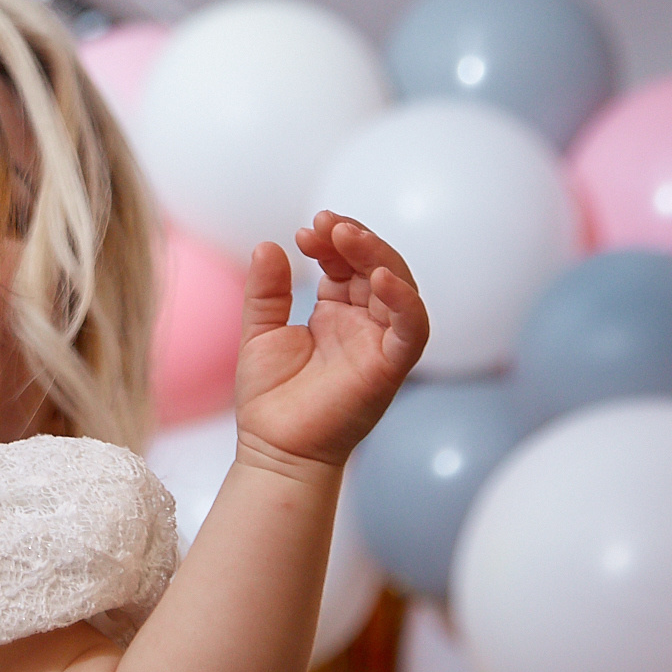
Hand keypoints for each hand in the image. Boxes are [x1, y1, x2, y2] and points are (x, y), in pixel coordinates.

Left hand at [232, 211, 427, 473]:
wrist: (274, 449)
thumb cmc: (270, 397)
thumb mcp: (260, 331)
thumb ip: (266, 290)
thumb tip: (270, 244)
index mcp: (337, 312)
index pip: (346, 264)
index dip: (331, 242)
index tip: (305, 231)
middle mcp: (365, 324)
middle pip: (376, 268)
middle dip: (355, 239)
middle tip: (325, 222)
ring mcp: (380, 344)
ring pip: (398, 289)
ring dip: (377, 256)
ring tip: (345, 235)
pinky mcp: (390, 368)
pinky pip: (411, 329)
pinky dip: (403, 301)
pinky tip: (379, 277)